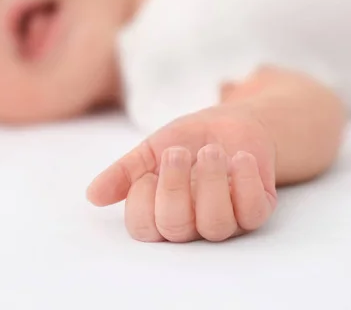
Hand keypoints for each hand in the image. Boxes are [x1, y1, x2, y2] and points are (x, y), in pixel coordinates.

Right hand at [86, 106, 277, 242]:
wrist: (229, 123)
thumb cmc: (187, 141)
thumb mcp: (151, 149)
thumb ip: (125, 171)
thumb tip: (93, 195)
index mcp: (162, 213)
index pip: (143, 227)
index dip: (141, 197)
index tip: (150, 168)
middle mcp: (193, 224)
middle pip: (176, 227)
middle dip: (174, 186)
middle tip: (179, 152)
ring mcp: (226, 220)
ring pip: (215, 225)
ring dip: (211, 183)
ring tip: (211, 152)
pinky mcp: (256, 210)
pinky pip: (253, 212)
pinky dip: (245, 183)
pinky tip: (240, 158)